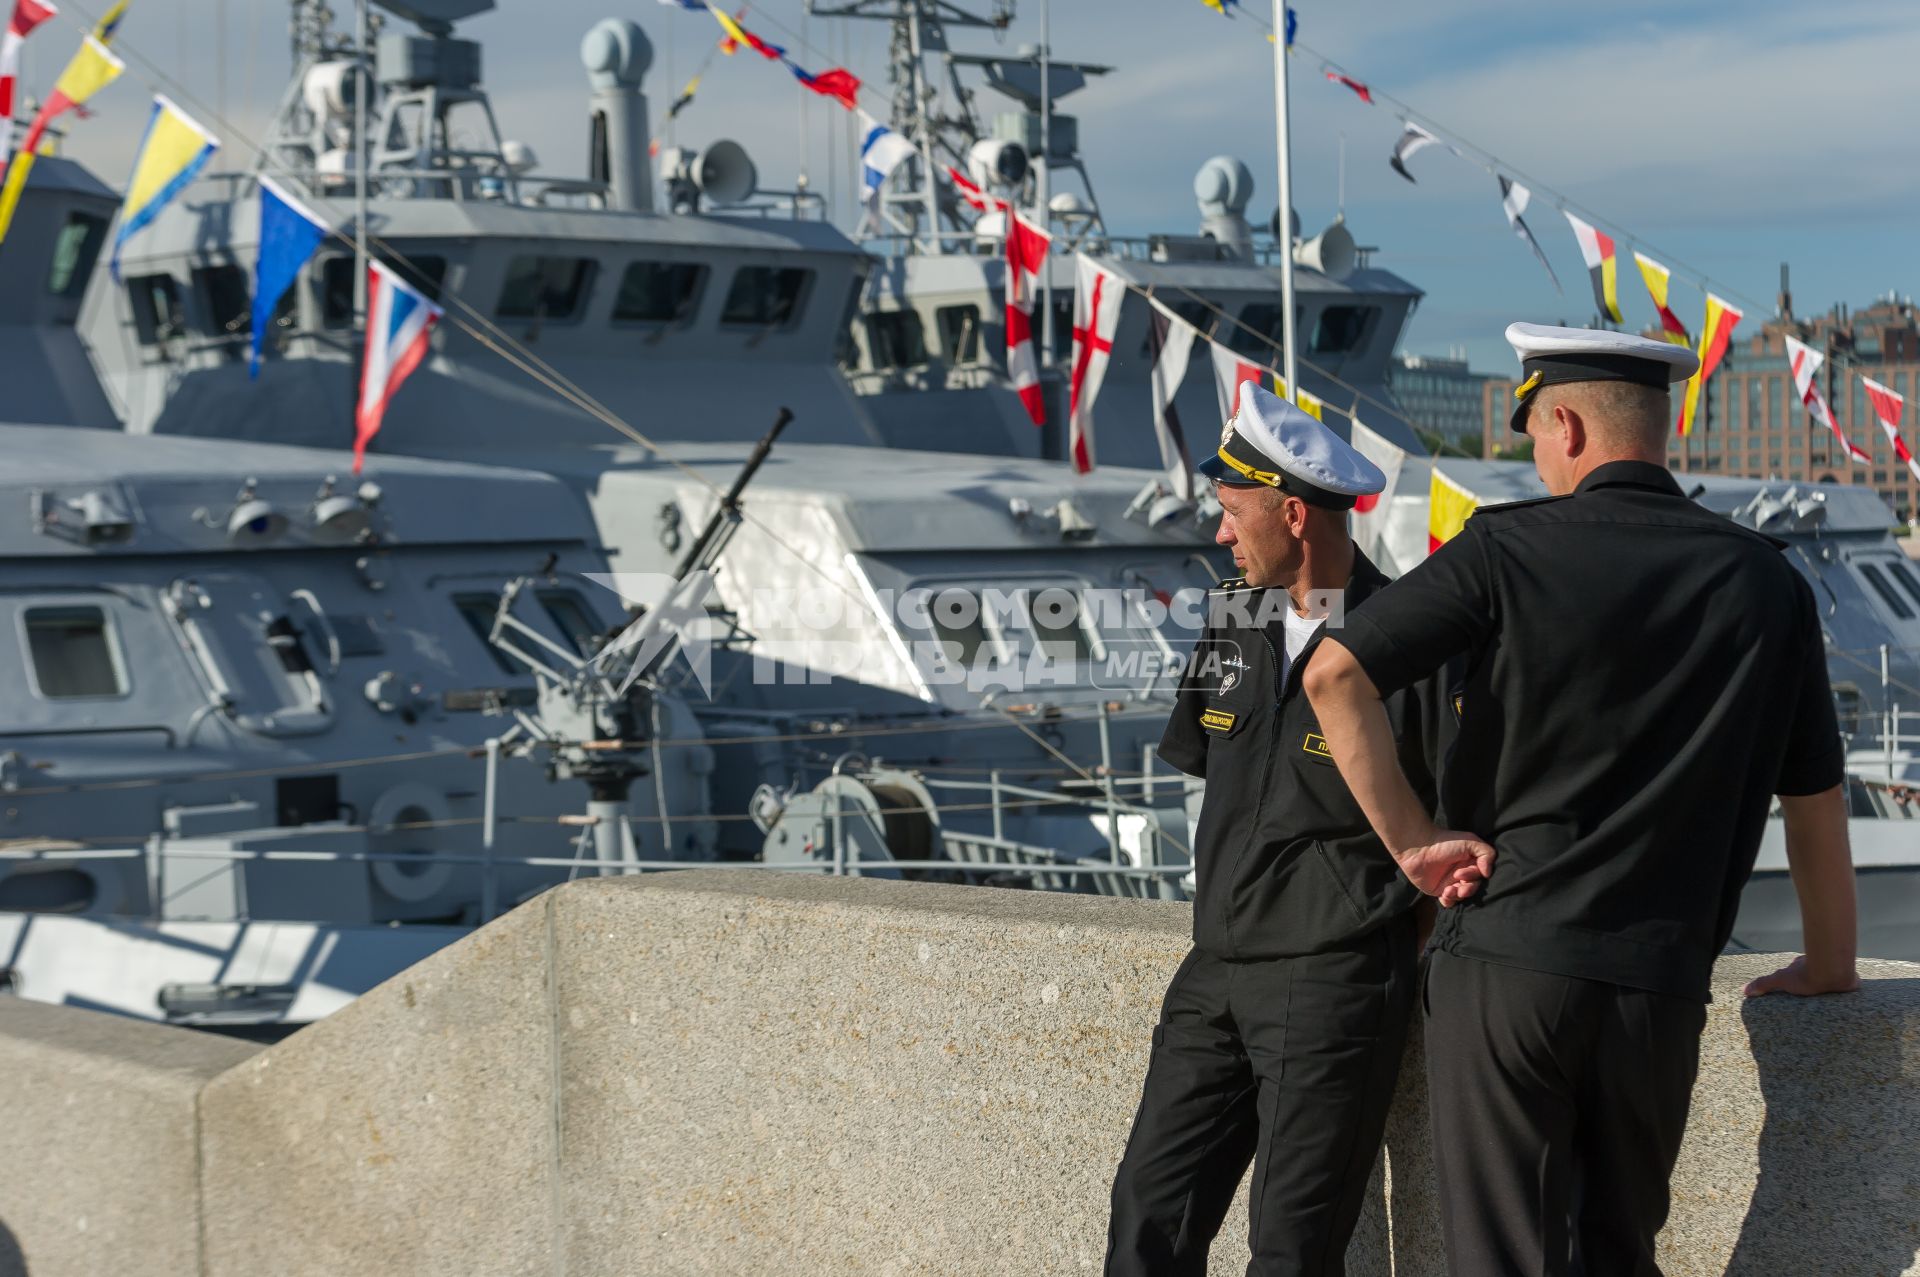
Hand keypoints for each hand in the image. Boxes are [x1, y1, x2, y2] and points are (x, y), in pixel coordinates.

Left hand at [1395, 832, 1495, 905]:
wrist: (1418, 847)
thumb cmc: (1445, 842)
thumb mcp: (1471, 842)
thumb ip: (1487, 853)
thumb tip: (1487, 874)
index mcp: (1470, 862)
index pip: (1480, 875)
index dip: (1473, 876)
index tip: (1460, 873)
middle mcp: (1462, 873)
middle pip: (1473, 887)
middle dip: (1467, 889)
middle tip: (1457, 883)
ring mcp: (1450, 882)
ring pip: (1462, 896)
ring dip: (1458, 895)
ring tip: (1447, 891)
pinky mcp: (1439, 890)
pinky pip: (1449, 901)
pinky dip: (1449, 901)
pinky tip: (1444, 895)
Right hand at [1742, 953, 1860, 997]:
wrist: (1833, 973)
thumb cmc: (1806, 976)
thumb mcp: (1780, 980)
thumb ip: (1763, 984)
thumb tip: (1744, 990)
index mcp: (1801, 965)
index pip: (1795, 971)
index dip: (1794, 978)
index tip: (1795, 988)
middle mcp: (1818, 966)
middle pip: (1813, 975)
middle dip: (1812, 983)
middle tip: (1810, 997)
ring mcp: (1833, 972)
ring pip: (1830, 980)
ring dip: (1829, 988)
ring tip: (1828, 1005)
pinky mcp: (1849, 981)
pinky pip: (1845, 986)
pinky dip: (1844, 992)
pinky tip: (1844, 1003)